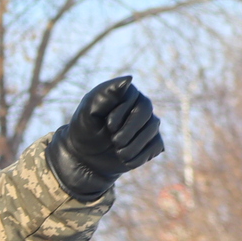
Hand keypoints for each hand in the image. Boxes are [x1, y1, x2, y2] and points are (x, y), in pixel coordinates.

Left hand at [45, 75, 165, 199]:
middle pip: (147, 114)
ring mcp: (147, 124)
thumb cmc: (85, 130)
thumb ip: (106, 93)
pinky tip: (126, 160)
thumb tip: (129, 80)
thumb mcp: (90, 111)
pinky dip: (140, 156)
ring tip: (118, 152)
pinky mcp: (151, 142)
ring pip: (152, 130)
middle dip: (130, 131)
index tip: (108, 126)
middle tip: (114, 142)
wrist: (85, 158)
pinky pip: (156, 146)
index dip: (123, 114)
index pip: (135, 99)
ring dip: (133, 146)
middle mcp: (140, 106)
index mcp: (125, 93)